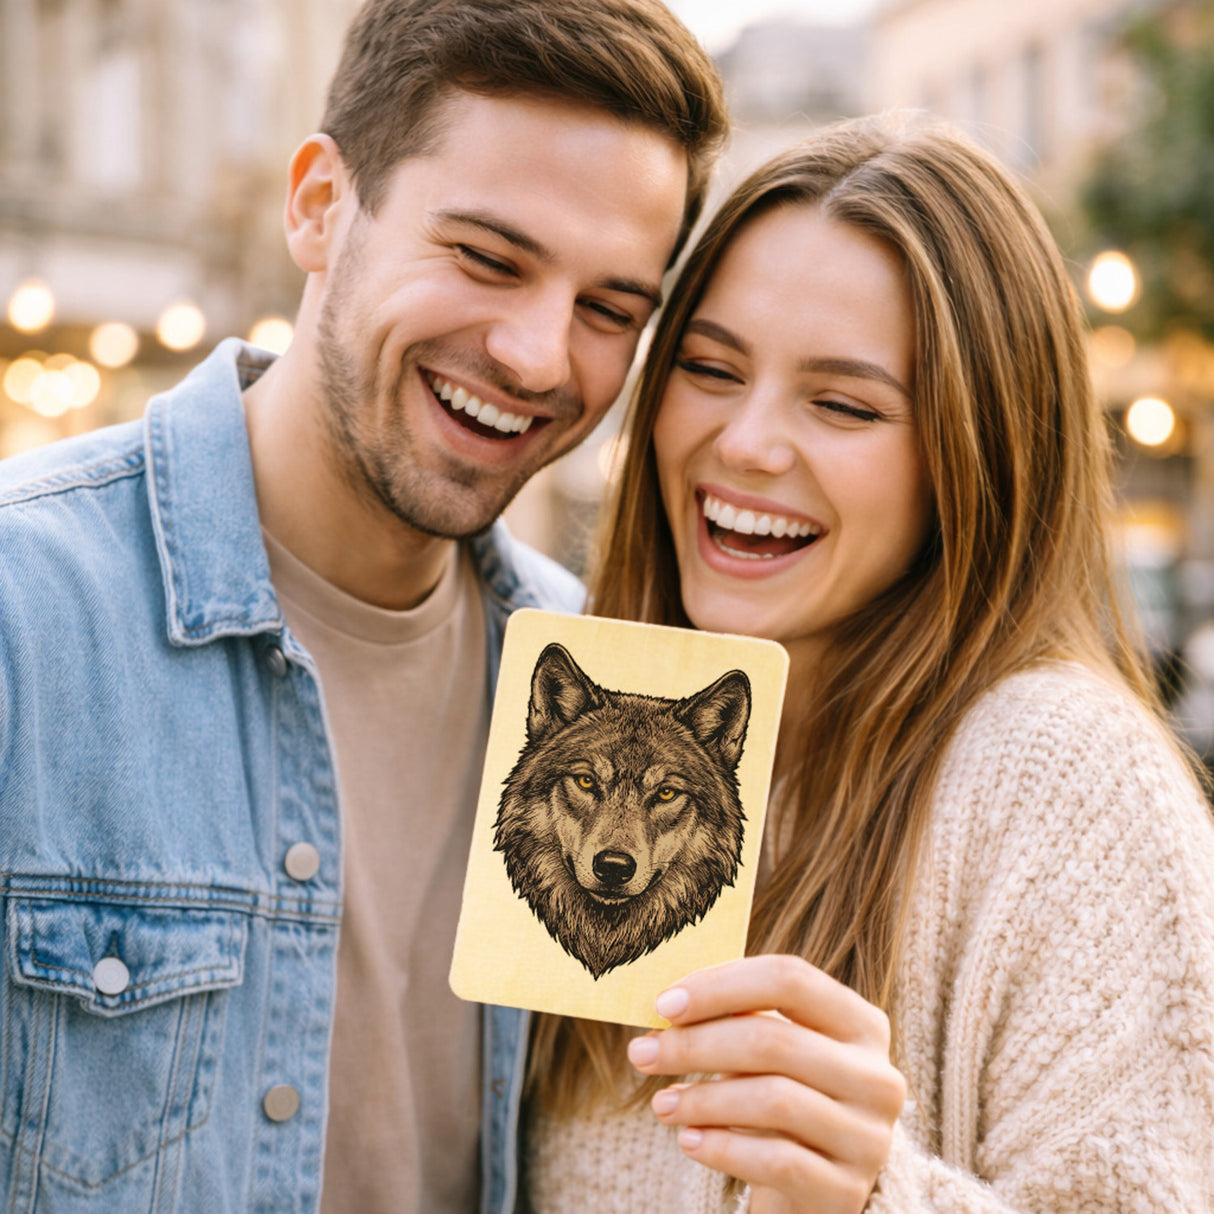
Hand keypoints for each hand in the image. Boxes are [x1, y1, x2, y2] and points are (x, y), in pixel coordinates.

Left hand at [626, 954, 904, 1213]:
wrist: (814, 1187)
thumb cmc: (780, 1097)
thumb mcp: (772, 1052)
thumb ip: (737, 1018)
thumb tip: (668, 1002)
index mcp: (861, 1022)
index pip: (790, 979)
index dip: (721, 986)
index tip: (663, 1004)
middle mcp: (877, 1075)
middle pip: (775, 1039)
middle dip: (697, 1044)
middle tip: (643, 1053)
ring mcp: (868, 1136)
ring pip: (774, 1100)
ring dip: (703, 1099)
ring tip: (662, 1103)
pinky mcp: (846, 1189)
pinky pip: (777, 1161)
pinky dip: (723, 1148)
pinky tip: (689, 1141)